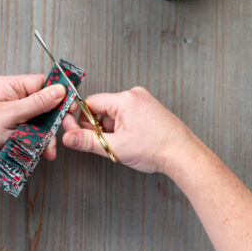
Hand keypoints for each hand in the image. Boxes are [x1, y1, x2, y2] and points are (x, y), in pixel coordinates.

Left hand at [0, 75, 66, 177]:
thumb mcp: (11, 115)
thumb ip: (37, 102)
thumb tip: (59, 90)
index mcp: (8, 86)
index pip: (41, 83)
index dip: (58, 94)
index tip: (70, 107)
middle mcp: (10, 98)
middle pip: (42, 104)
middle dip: (52, 121)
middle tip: (60, 132)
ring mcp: (10, 115)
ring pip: (38, 122)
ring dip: (45, 136)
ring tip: (46, 150)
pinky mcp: (11, 131)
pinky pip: (31, 133)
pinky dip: (37, 142)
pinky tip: (39, 152)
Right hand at [62, 86, 195, 175]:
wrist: (183, 155)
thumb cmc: (156, 149)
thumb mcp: (115, 147)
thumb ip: (88, 141)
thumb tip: (68, 137)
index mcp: (124, 100)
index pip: (90, 103)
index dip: (82, 120)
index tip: (79, 133)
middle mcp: (134, 95)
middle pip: (102, 109)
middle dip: (99, 128)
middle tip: (106, 144)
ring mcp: (143, 101)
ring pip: (114, 114)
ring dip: (112, 130)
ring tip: (123, 145)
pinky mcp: (149, 109)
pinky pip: (127, 115)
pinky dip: (124, 128)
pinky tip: (132, 141)